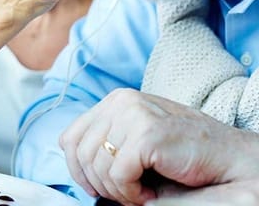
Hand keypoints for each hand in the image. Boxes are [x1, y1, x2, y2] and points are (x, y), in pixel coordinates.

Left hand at [59, 89, 258, 205]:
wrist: (226, 158)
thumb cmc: (179, 153)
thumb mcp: (133, 139)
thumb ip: (106, 139)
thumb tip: (72, 161)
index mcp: (115, 101)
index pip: (70, 137)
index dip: (76, 168)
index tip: (95, 185)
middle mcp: (120, 101)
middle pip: (79, 153)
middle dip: (98, 183)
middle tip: (126, 191)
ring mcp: (133, 113)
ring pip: (96, 166)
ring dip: (117, 190)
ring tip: (140, 189)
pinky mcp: (147, 133)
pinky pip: (118, 175)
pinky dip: (131, 194)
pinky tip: (150, 191)